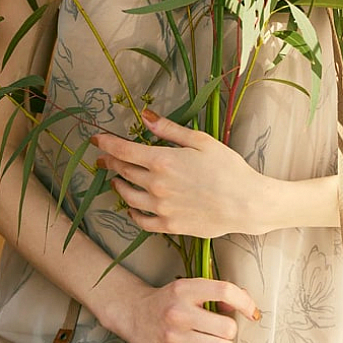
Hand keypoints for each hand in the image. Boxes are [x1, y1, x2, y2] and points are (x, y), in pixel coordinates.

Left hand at [92, 110, 275, 237]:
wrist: (246, 203)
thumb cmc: (228, 168)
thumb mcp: (200, 141)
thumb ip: (169, 130)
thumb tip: (145, 116)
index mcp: (162, 160)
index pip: (123, 150)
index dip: (106, 143)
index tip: (95, 138)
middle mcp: (155, 185)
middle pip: (123, 171)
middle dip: (111, 162)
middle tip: (105, 157)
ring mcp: (160, 208)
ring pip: (127, 196)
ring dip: (118, 185)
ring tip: (117, 180)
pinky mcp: (168, 226)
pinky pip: (140, 220)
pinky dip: (131, 212)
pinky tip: (132, 207)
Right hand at [101, 276, 260, 342]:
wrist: (134, 313)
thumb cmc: (167, 299)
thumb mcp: (188, 287)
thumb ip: (215, 293)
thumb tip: (242, 304)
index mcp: (185, 289)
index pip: (225, 291)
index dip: (245, 302)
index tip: (252, 311)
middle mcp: (179, 312)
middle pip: (227, 329)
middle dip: (230, 330)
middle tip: (221, 328)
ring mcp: (174, 336)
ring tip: (211, 339)